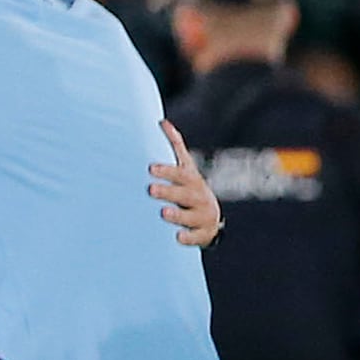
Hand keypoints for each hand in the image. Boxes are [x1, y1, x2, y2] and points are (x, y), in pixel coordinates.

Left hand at [148, 121, 221, 247]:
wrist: (209, 217)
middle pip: (185, 194)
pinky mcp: (203, 233)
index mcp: (191, 180)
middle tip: (150, 189)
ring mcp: (202, 216)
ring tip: (163, 213)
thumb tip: (163, 121)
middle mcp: (199, 197)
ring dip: (178, 214)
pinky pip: (197, 236)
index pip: (180, 174)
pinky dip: (189, 237)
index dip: (167, 171)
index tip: (151, 168)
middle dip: (169, 192)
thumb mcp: (186, 168)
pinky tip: (177, 237)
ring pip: (191, 216)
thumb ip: (175, 146)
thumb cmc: (188, 189)